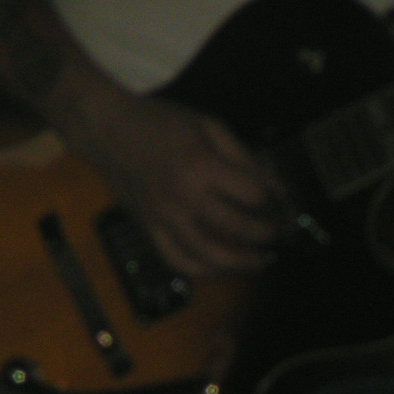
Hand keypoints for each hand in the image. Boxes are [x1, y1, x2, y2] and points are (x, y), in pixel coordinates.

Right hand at [79, 90, 283, 275]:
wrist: (108, 131)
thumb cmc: (161, 123)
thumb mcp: (209, 126)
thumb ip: (244, 158)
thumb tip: (276, 188)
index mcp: (200, 166)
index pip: (252, 194)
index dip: (275, 200)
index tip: (284, 202)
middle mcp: (183, 197)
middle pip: (236, 228)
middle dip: (266, 234)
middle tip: (278, 233)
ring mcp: (164, 219)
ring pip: (209, 257)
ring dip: (241, 264)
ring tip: (259, 260)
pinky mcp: (149, 231)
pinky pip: (179, 262)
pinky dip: (204, 270)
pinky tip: (221, 267)